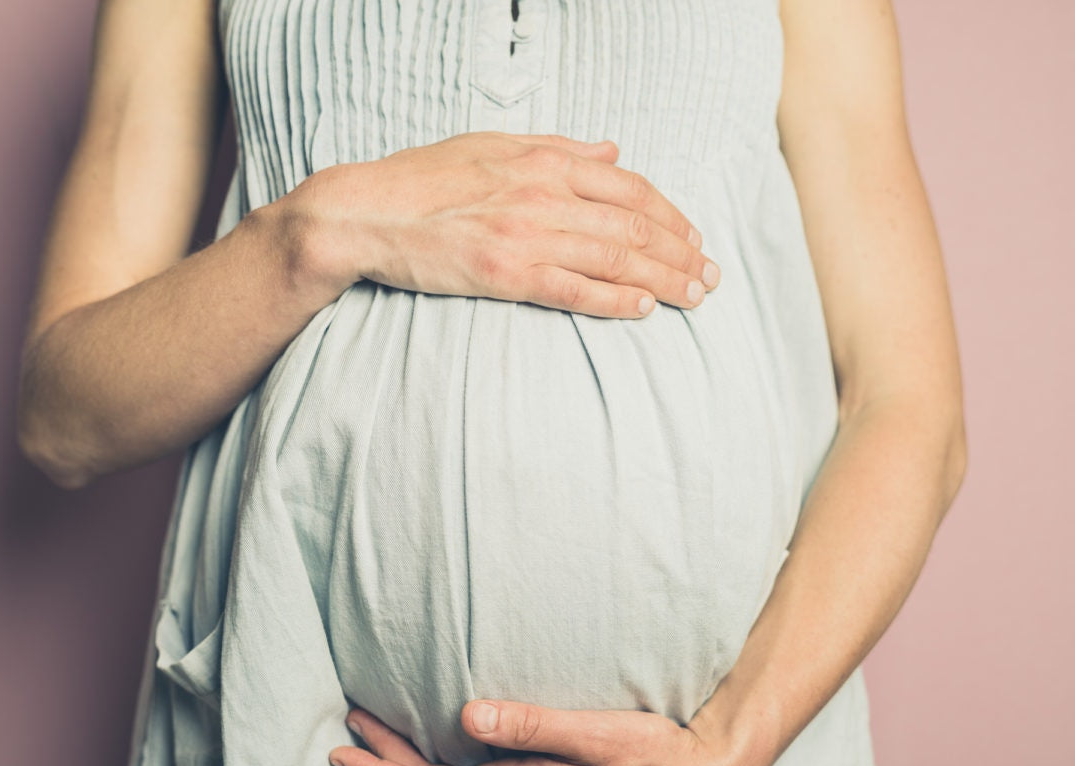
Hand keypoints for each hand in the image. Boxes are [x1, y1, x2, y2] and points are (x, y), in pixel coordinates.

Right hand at [298, 131, 720, 318]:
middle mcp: (544, 194)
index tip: (693, 237)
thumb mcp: (492, 145)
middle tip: (712, 276)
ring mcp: (526, 234)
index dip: (670, 214)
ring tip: (694, 297)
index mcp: (545, 160)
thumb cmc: (423, 177)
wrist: (364, 211)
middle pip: (634, 225)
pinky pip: (573, 290)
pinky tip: (644, 310)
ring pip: (615, 258)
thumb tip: (610, 150)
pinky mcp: (505, 273)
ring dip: (663, 279)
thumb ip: (558, 148)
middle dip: (681, 252)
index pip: (629, 186)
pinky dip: (614, 300)